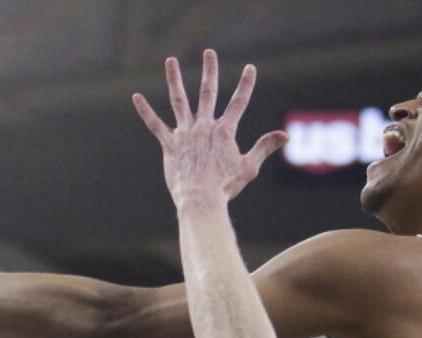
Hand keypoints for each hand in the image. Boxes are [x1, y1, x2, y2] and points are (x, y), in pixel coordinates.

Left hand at [132, 49, 286, 207]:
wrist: (201, 200)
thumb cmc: (225, 187)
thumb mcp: (249, 167)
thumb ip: (264, 147)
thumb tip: (284, 136)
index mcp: (224, 132)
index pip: (238, 103)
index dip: (246, 85)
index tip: (250, 68)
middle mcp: (204, 127)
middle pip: (208, 93)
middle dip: (210, 71)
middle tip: (209, 52)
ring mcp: (185, 134)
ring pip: (179, 101)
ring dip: (175, 79)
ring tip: (171, 61)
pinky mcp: (169, 145)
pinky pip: (155, 124)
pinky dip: (145, 111)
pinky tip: (137, 97)